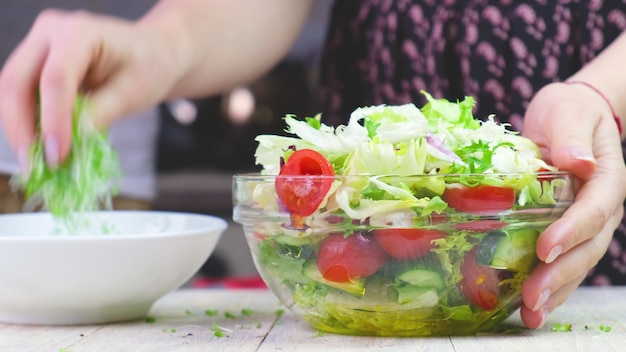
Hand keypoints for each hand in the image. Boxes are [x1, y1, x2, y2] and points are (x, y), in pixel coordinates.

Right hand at [0, 9, 180, 167]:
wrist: (153, 53)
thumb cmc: (149, 66)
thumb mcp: (133, 93)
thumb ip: (101, 114)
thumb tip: (71, 142)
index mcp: (80, 32)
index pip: (56, 79)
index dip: (52, 120)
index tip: (57, 155)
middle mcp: (50, 32)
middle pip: (17, 82)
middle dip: (22, 128)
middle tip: (35, 166)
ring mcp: (39, 46)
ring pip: (11, 91)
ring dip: (20, 129)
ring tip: (36, 163)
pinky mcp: (36, 64)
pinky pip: (21, 96)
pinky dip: (28, 123)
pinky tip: (40, 149)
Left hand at [520, 82, 625, 327]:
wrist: (572, 116)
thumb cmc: (569, 111)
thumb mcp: (569, 112)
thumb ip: (571, 135)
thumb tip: (577, 160)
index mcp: (606, 178)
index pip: (593, 210)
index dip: (572, 231)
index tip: (545, 248)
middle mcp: (602, 207)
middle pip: (587, 247)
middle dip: (560, 274)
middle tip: (531, 297)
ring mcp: (587, 223)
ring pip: (577, 263)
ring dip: (555, 291)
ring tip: (530, 315)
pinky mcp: (568, 231)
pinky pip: (564, 262)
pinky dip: (549, 285)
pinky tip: (528, 307)